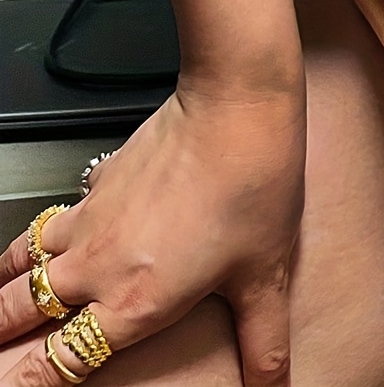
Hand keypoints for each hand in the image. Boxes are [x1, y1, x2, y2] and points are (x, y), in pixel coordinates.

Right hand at [0, 81, 304, 383]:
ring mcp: (94, 217)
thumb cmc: (251, 184)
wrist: (236, 106)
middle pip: (20, 310)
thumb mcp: (265, 276)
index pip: (57, 362)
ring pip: (25, 259)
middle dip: (0, 331)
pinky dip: (45, 231)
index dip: (26, 381)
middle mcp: (99, 265)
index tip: (14, 384)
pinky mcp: (102, 179)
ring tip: (0, 293)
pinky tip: (58, 230)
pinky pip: (59, 213)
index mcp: (134, 302)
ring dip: (7, 281)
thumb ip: (264, 342)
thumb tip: (274, 384)